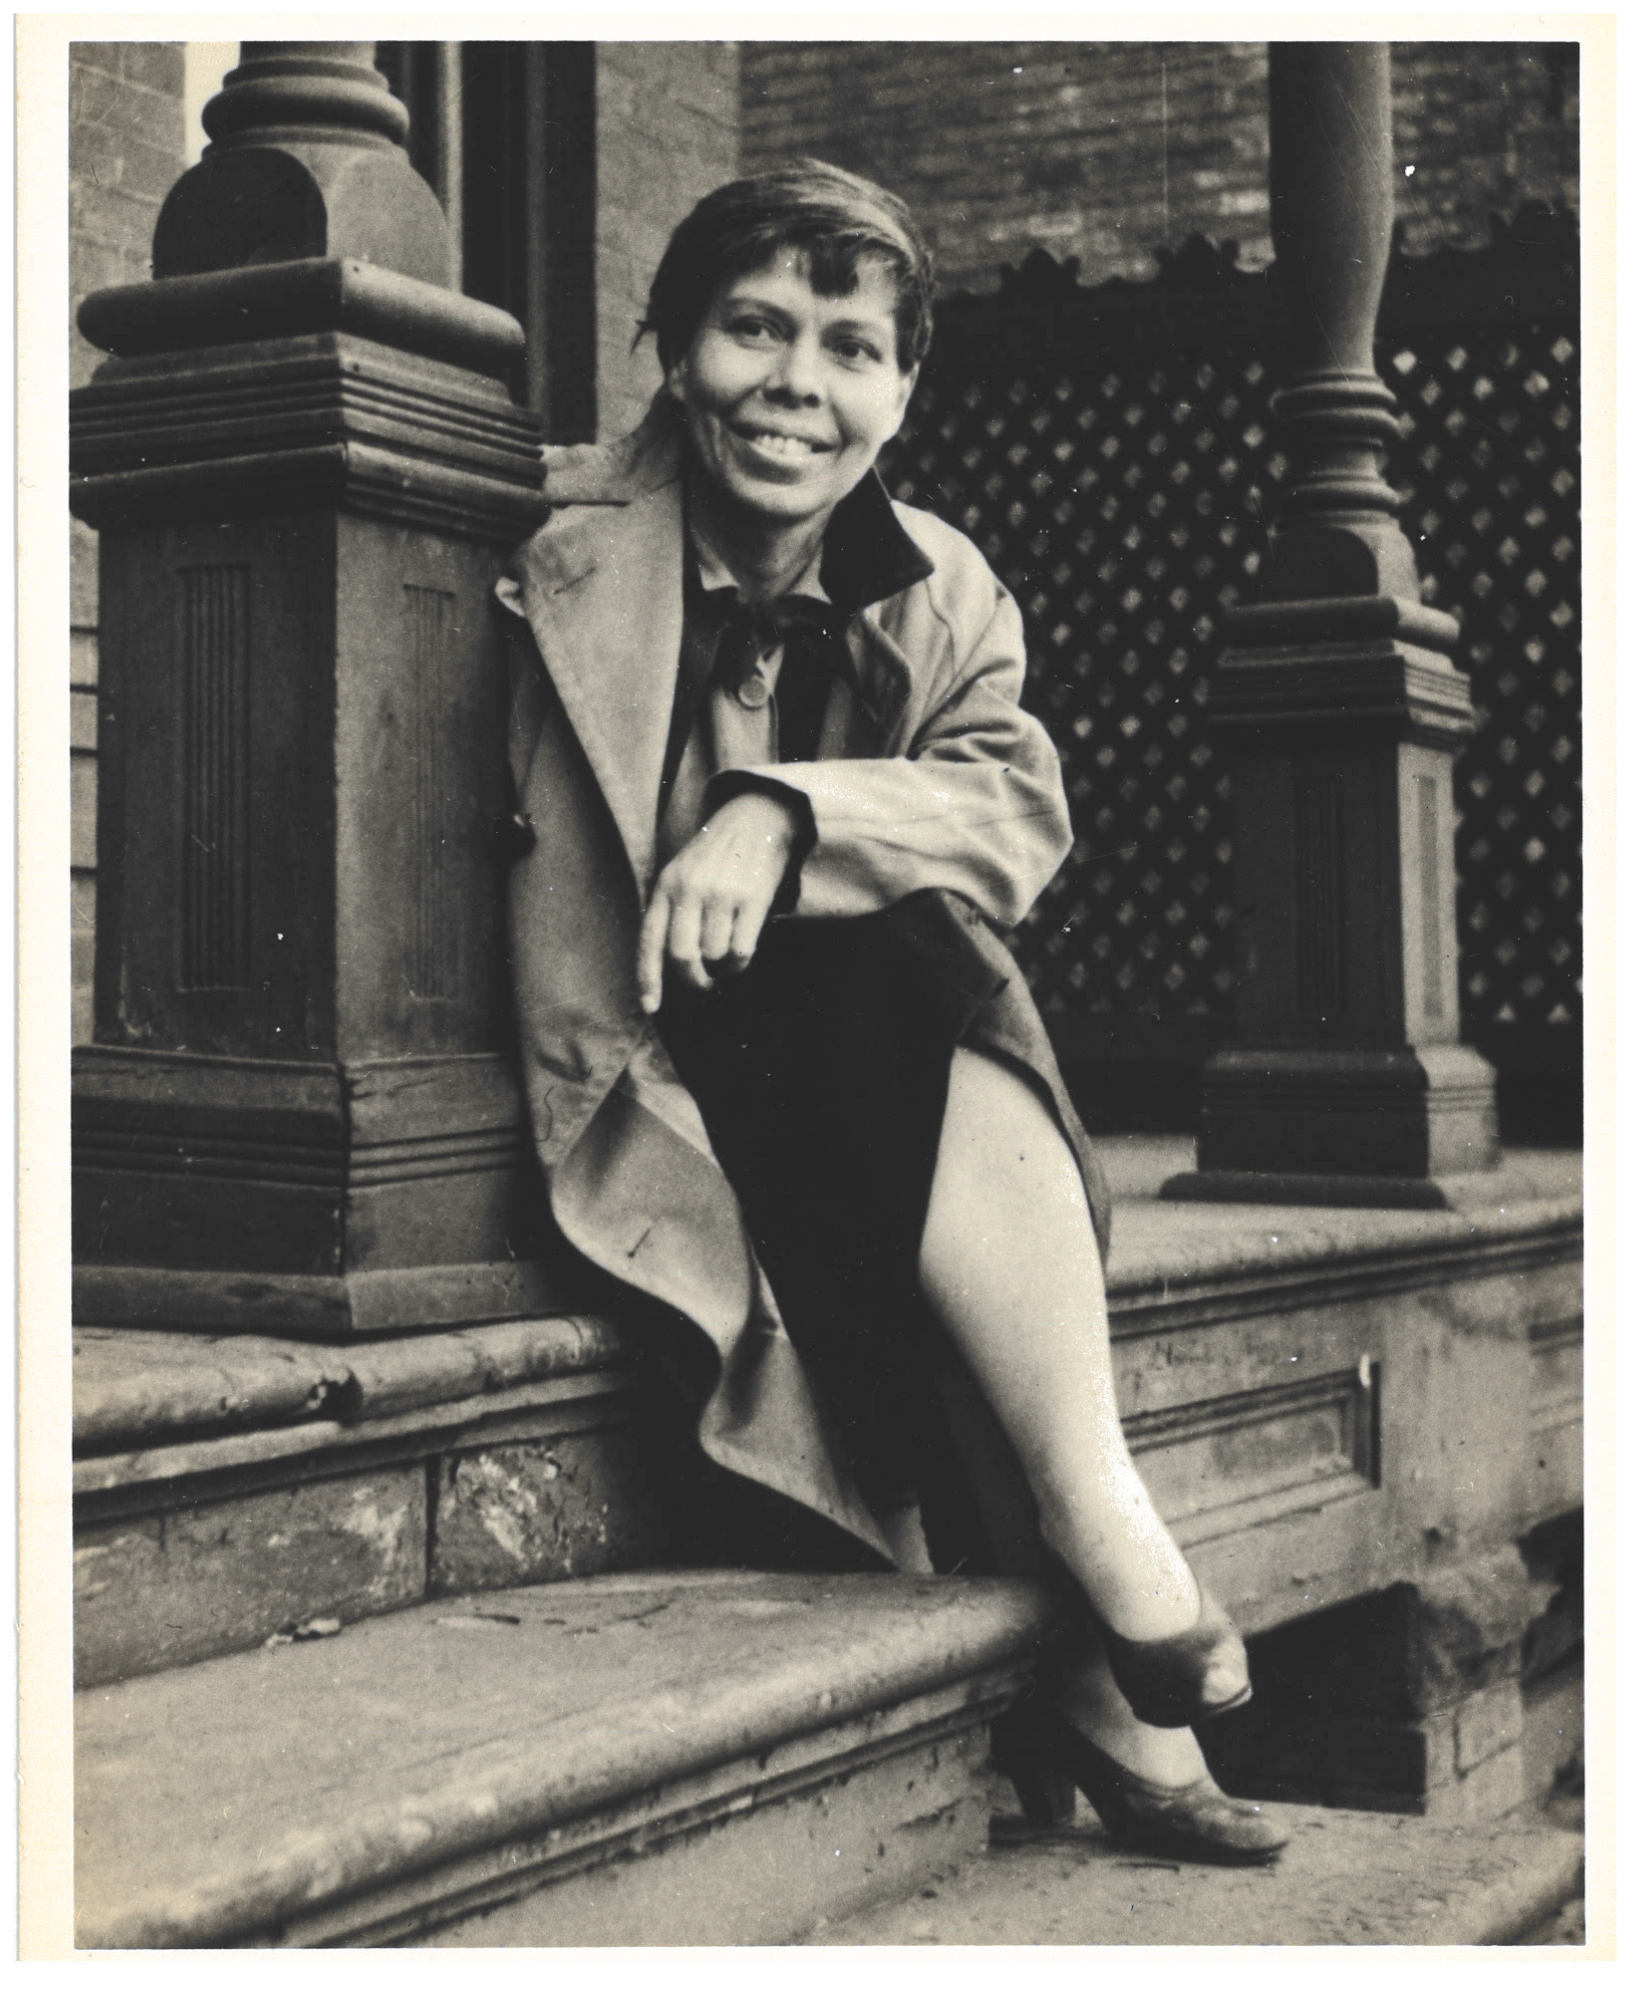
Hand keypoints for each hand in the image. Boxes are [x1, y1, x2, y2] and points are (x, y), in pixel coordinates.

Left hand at [637, 790, 801, 1013]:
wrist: (756, 818)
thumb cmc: (715, 856)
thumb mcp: (680, 873)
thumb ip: (671, 911)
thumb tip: (671, 965)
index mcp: (666, 885)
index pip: (650, 941)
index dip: (648, 978)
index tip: (651, 1007)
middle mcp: (690, 889)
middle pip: (682, 956)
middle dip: (693, 980)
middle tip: (704, 984)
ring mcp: (721, 894)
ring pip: (714, 956)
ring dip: (721, 968)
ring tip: (726, 957)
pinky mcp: (752, 898)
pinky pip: (741, 950)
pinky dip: (739, 964)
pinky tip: (739, 957)